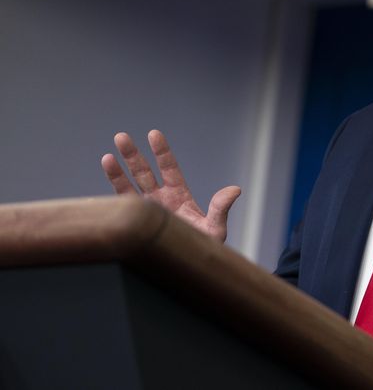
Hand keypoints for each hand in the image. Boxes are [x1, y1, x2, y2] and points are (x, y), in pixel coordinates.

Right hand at [100, 130, 239, 241]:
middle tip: (121, 136)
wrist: (189, 271)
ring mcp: (146, 212)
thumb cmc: (204, 250)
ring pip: (129, 187)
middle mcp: (160, 200)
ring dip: (118, 172)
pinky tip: (105, 188)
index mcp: (179, 196)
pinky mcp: (136, 225)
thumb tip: (235, 189)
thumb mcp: (215, 228)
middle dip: (133, 156)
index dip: (161, 152)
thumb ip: (221, 208)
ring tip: (108, 154)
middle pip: (145, 173)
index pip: (169, 169)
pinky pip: (122, 207)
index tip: (154, 134)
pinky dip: (113, 195)